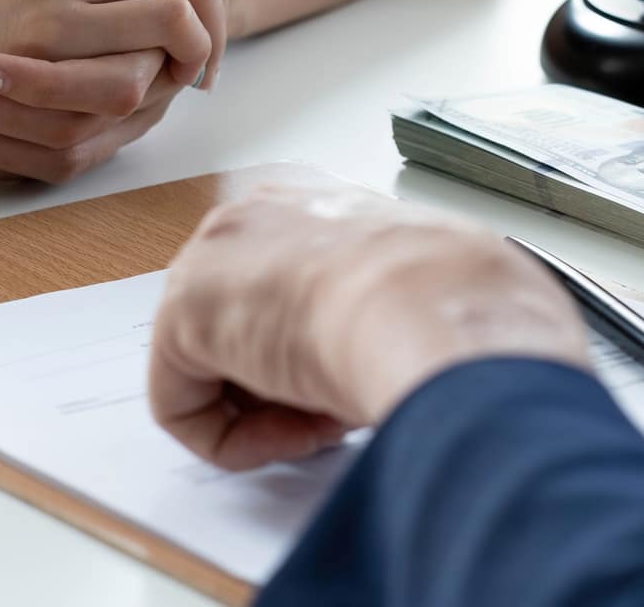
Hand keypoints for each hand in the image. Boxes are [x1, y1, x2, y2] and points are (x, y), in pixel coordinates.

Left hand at [150, 184, 589, 470]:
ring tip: (334, 416)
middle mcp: (259, 212)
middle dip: (292, 380)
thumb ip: (399, 305)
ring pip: (218, 369)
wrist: (438, 308)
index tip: (369, 369)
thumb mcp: (434, 291)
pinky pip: (185, 408)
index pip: (295, 281)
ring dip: (271, 411)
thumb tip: (418, 341)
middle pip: (249, 327)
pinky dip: (236, 443)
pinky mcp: (181, 313)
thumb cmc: (462, 299)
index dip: (331, 343)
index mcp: (322, 200)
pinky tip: (299, 430)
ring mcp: (213, 256)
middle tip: (348, 401)